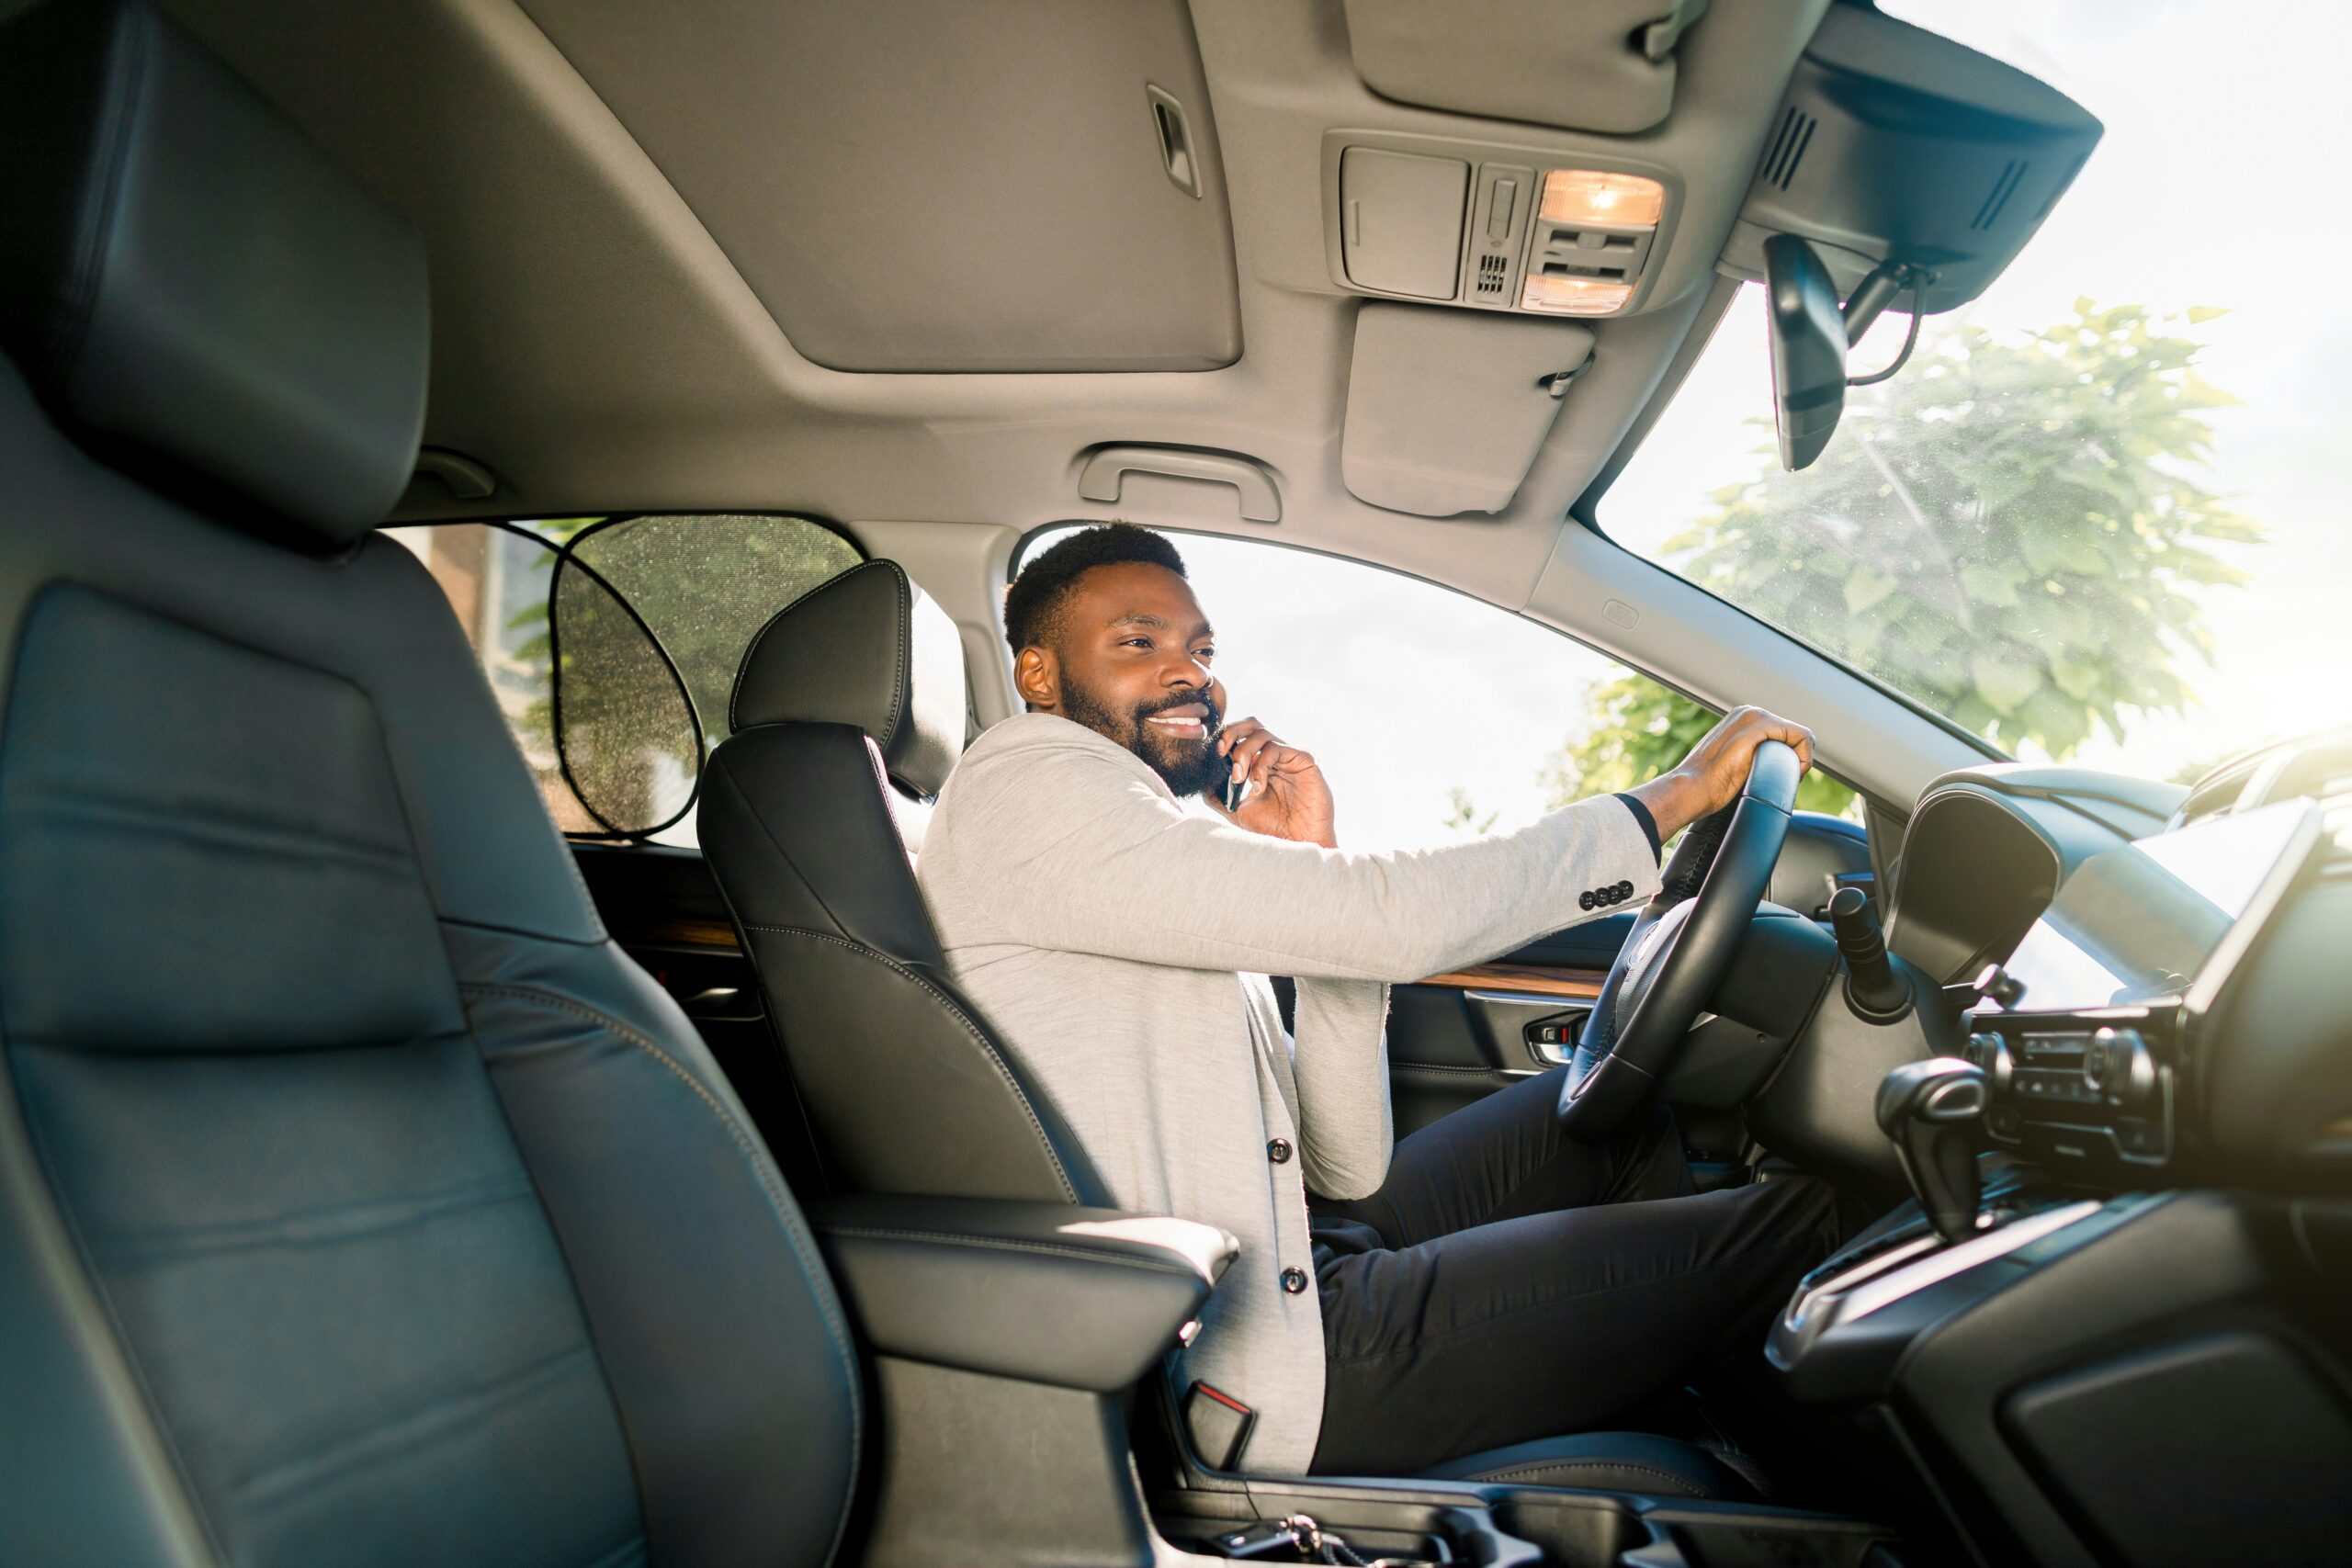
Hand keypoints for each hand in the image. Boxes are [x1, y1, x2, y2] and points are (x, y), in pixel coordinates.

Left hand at [1210, 718, 1337, 848]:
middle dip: (1231, 733)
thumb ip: (1219, 797)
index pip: (1241, 735)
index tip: (1212, 755)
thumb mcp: (1237, 812)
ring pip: (1262, 734)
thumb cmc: (1273, 828)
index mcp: (1261, 762)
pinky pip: (1278, 748)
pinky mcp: (1305, 759)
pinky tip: (1258, 786)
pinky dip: (1261, 765)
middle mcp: (1276, 755)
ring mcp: (1291, 756)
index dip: (1225, 738)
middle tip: (1221, 752)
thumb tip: (1201, 784)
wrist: (1298, 844)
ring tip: (1239, 779)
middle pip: (1252, 724)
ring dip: (1244, 753)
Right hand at [1628, 705, 1814, 840]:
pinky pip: (1802, 737)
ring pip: (1800, 736)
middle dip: (1794, 760)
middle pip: (1793, 735)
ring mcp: (1754, 715)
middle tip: (1779, 782)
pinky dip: (1804, 759)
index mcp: (1741, 719)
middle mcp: (1749, 712)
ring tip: (1780, 779)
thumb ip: (1746, 757)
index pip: (1783, 736)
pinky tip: (1792, 774)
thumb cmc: (1705, 786)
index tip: (1777, 779)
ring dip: (1799, 761)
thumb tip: (1758, 769)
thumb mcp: (1730, 765)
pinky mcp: (1760, 725)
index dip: (1789, 759)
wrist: (1691, 789)